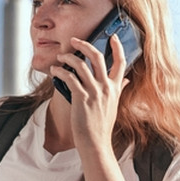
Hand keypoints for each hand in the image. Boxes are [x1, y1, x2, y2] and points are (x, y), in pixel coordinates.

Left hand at [52, 33, 128, 149]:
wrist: (96, 143)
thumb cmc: (102, 126)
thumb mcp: (114, 105)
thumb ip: (119, 90)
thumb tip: (125, 80)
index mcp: (115, 88)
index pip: (120, 62)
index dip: (117, 47)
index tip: (112, 37)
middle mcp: (106, 87)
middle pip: (97, 57)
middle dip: (84, 45)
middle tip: (74, 40)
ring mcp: (94, 92)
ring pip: (81, 65)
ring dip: (68, 58)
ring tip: (60, 57)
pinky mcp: (81, 98)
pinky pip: (69, 78)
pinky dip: (60, 72)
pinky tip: (54, 71)